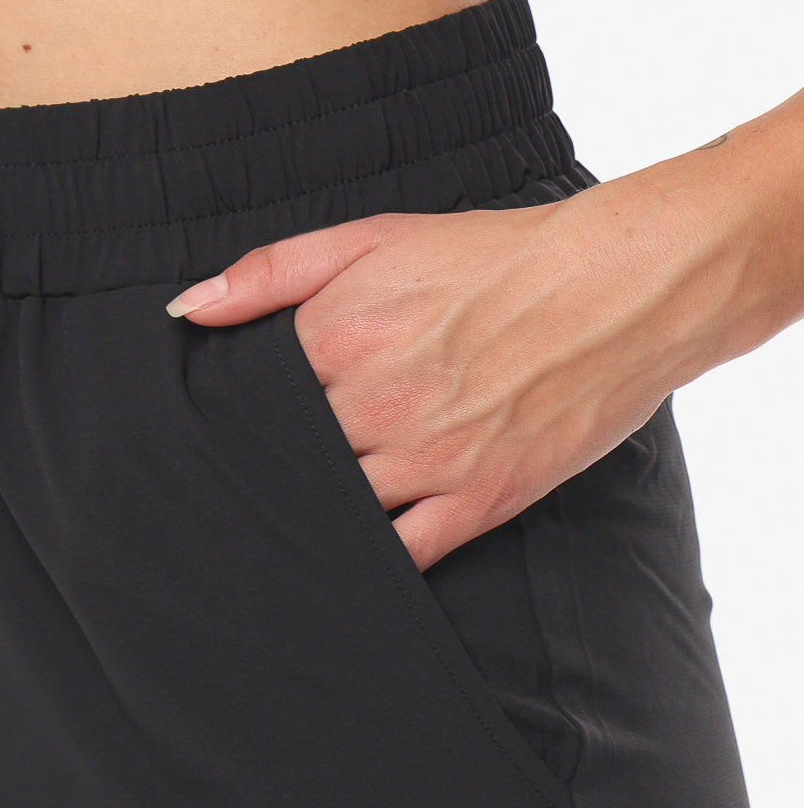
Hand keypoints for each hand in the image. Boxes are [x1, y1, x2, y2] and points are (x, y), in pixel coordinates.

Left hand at [164, 170, 734, 570]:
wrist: (619, 287)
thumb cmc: (497, 259)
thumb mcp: (375, 237)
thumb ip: (272, 273)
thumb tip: (187, 310)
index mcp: (340, 338)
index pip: (247, 402)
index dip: (225, 425)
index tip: (204, 442)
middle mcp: (374, 405)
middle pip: (282, 462)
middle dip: (257, 476)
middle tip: (223, 499)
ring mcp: (425, 460)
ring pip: (330, 511)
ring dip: (301, 521)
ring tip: (270, 536)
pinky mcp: (475, 502)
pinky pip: (399, 554)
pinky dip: (364, 564)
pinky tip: (336, 570)